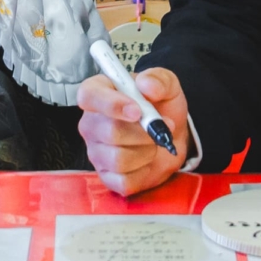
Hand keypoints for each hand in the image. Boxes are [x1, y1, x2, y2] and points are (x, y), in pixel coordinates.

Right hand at [76, 67, 192, 197]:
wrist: (171, 137)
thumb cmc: (161, 107)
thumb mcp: (167, 86)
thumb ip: (159, 79)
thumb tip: (147, 85)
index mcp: (98, 94)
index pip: (89, 96)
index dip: (111, 104)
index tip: (137, 111)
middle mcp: (90, 124)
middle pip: (109, 132)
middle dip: (143, 132)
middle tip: (162, 125)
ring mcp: (96, 152)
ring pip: (119, 159)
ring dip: (147, 151)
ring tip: (154, 142)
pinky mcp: (107, 177)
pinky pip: (125, 180)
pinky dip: (145, 171)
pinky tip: (147, 160)